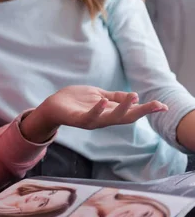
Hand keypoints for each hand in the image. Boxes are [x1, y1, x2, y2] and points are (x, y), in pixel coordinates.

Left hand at [21, 86, 166, 142]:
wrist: (52, 106)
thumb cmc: (75, 101)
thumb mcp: (98, 95)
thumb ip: (113, 97)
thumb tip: (133, 97)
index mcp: (109, 113)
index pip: (132, 112)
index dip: (147, 109)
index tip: (164, 107)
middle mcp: (103, 119)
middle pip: (127, 117)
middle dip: (143, 111)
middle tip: (158, 105)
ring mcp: (91, 120)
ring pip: (111, 118)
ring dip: (123, 108)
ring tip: (134, 97)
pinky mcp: (77, 119)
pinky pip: (89, 116)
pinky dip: (97, 109)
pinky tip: (103, 101)